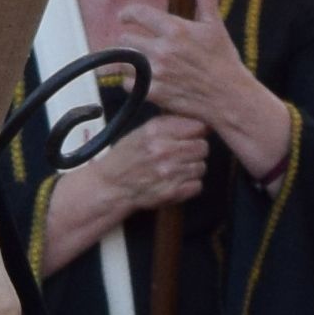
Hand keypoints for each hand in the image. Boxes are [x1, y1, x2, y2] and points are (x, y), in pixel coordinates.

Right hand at [36, 110, 212, 264]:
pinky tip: (176, 181)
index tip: (190, 136)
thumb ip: (170, 124)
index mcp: (156, 130)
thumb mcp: (143, 131)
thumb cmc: (127, 156)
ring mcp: (169, 173)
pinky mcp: (171, 192)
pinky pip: (197, 185)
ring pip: (201, 166)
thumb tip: (202, 122)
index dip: (195, 131)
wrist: (111, 186)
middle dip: (195, 150)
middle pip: (202, 147)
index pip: (197, 126)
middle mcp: (164, 150)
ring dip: (192, 168)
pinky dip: (189, 185)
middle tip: (182, 154)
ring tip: (176, 168)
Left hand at [99, 0, 294, 178]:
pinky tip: (142, 80)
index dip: (127, 14)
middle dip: (128, 39)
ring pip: (124, 61)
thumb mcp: (215, 25)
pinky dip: (132, 82)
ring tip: (134, 61)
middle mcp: (163, 49)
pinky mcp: (155, 93)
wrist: (230, 96)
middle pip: (125, 39)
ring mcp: (157, 72)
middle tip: (134, 43)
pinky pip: (128, 84)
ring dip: (127, 60)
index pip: (137, 14)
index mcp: (175, 29)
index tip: (124, 17)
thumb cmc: (224, 60)